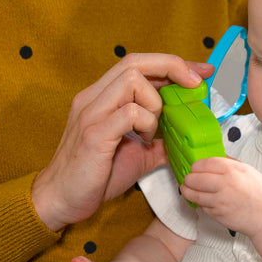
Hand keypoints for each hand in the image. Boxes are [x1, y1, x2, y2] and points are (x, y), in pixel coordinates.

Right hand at [32, 53, 212, 230]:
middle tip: (195, 84)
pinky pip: (129, 112)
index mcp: (102, 97)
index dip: (172, 63)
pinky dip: (147, 122)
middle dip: (172, 66)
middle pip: (135, 61)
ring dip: (155, 102)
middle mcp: (93, 97)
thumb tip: (187, 135)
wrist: (61, 199)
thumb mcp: (137, 153)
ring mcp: (91, 113)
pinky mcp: (94, 134)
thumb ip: (159, 139)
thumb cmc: (95, 175)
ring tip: (153, 129)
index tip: (200, 71)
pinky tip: (144, 141)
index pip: (138, 64)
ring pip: (132, 80)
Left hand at [181, 157, 261, 235]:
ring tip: (186, 188)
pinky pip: (201, 206)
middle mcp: (223, 185)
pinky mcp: (217, 214)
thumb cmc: (260, 193)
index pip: (203, 164)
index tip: (195, 167)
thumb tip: (214, 157)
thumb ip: (229, 163)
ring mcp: (219, 201)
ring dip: (187, 190)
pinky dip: (199, 202)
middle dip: (189, 178)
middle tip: (189, 178)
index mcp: (232, 170)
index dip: (196, 165)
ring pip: (192, 194)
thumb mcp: (248, 170)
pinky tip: (201, 199)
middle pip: (194, 178)